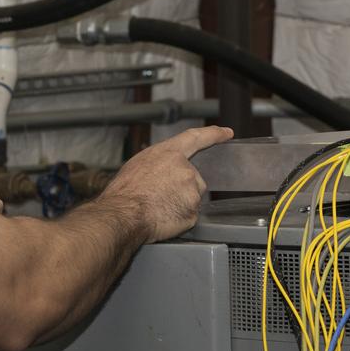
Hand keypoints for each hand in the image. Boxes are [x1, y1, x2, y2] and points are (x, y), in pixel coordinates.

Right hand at [101, 125, 233, 242]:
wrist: (123, 215)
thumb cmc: (124, 192)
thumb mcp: (138, 164)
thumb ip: (159, 163)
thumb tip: (163, 170)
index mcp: (170, 154)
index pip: (197, 138)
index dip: (214, 134)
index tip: (226, 133)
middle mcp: (185, 170)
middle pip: (193, 177)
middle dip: (181, 187)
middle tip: (159, 196)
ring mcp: (192, 191)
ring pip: (192, 197)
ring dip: (180, 202)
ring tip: (157, 207)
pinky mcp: (193, 212)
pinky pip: (189, 215)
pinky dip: (178, 217)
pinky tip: (163, 217)